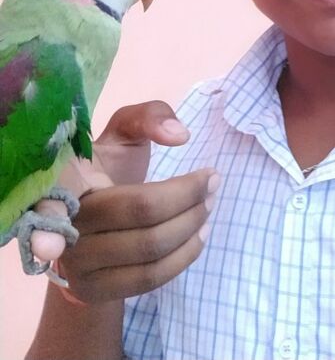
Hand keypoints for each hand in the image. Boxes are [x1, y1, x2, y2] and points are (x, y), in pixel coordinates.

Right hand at [31, 102, 218, 301]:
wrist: (91, 223)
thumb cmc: (107, 168)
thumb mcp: (122, 132)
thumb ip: (148, 116)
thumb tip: (177, 135)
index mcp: (62, 181)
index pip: (51, 204)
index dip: (49, 225)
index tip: (53, 246)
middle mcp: (63, 227)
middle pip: (139, 213)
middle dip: (187, 195)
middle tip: (213, 180)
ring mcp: (76, 265)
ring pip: (149, 249)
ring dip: (192, 224)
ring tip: (210, 203)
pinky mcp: (94, 290)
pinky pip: (149, 278)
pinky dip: (184, 256)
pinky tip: (200, 234)